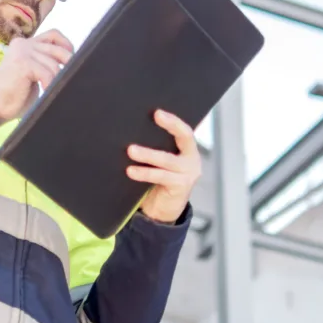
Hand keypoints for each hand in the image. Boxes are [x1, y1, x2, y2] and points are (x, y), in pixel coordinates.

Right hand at [0, 29, 73, 128]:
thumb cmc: (15, 95)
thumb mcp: (34, 73)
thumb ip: (46, 62)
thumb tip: (70, 60)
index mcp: (25, 44)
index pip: (53, 35)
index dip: (66, 44)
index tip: (72, 58)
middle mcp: (23, 44)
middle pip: (57, 48)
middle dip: (67, 62)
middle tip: (69, 76)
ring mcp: (22, 52)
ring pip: (53, 64)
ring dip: (55, 79)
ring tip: (49, 89)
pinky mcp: (22, 63)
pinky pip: (47, 73)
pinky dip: (49, 84)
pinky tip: (45, 90)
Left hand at [126, 109, 201, 223]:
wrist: (162, 210)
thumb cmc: (157, 181)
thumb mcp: (160, 162)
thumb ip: (155, 148)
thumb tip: (130, 130)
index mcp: (188, 150)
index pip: (185, 130)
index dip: (174, 120)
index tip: (158, 112)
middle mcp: (192, 160)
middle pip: (184, 138)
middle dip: (170, 125)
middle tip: (155, 116)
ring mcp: (188, 174)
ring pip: (167, 160)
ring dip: (148, 154)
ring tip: (131, 150)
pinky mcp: (181, 187)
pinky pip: (161, 176)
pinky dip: (144, 173)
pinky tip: (131, 171)